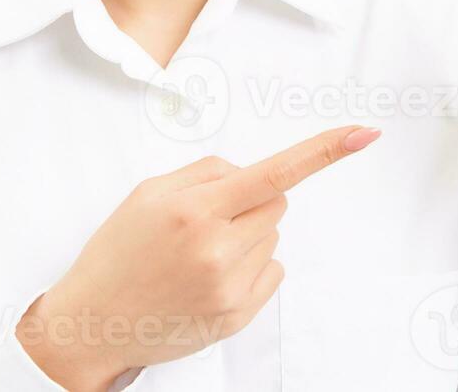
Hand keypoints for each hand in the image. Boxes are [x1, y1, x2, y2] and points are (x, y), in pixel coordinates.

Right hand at [15, 124, 381, 390]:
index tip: (364, 133)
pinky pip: (271, 271)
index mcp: (194, 209)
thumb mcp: (148, 194)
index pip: (274, 173)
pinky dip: (250, 267)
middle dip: (250, 202)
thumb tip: (249, 172)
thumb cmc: (118, 253)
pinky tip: (209, 276)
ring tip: (198, 254)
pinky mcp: (236, 316)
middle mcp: (217, 249)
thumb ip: (204, 174)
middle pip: (277, 203)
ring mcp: (230, 288)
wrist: (93, 323)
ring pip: (273, 237)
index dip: (324, 151)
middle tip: (205, 220)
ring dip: (247, 236)